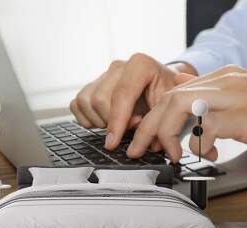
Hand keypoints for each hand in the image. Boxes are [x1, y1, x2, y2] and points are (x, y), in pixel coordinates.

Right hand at [69, 53, 196, 148]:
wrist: (163, 85)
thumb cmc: (167, 95)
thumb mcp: (169, 107)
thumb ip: (156, 122)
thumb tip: (141, 143)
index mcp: (140, 64)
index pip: (122, 95)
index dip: (117, 122)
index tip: (114, 142)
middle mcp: (118, 66)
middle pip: (99, 100)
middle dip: (112, 122)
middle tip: (132, 127)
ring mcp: (103, 74)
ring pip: (85, 102)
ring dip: (100, 121)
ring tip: (121, 123)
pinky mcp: (91, 84)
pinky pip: (77, 104)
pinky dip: (87, 119)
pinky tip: (105, 121)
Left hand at [126, 65, 246, 161]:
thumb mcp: (240, 106)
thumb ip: (211, 103)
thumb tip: (182, 104)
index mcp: (221, 79)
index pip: (173, 92)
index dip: (153, 117)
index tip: (144, 139)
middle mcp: (224, 81)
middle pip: (170, 98)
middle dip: (148, 127)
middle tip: (138, 150)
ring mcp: (233, 95)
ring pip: (179, 105)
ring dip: (166, 133)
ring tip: (171, 154)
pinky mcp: (244, 115)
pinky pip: (206, 127)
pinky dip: (199, 145)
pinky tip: (210, 155)